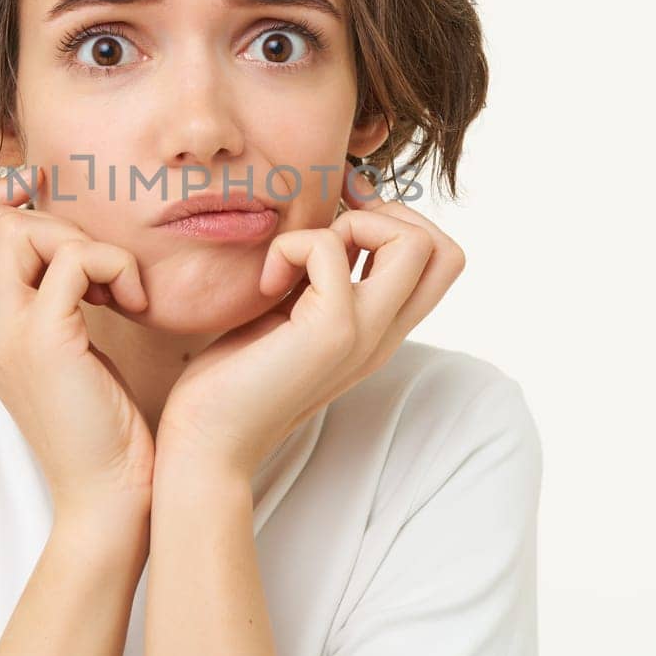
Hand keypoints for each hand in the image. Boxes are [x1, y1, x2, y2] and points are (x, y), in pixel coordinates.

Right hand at [0, 164, 155, 520]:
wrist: (108, 495)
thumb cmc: (102, 426)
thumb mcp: (66, 351)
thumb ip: (55, 302)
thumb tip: (76, 248)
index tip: (49, 211)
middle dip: (56, 223)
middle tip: (100, 269)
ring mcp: (8, 333)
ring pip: (22, 229)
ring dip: (84, 241)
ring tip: (116, 288)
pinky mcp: (46, 341)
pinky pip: (74, 258)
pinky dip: (114, 265)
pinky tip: (133, 303)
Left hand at [154, 165, 466, 480]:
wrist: (209, 441)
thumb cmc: (235, 376)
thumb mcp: (293, 313)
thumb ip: (320, 277)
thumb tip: (329, 221)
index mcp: (380, 330)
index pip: (442, 263)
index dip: (401, 224)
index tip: (342, 223)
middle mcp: (383, 334)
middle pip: (446, 250)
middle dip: (390, 214)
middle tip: (332, 231)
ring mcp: (363, 333)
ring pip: (412, 243)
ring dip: (349, 224)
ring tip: (301, 258)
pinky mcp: (329, 332)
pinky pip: (328, 249)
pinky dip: (291, 245)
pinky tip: (266, 283)